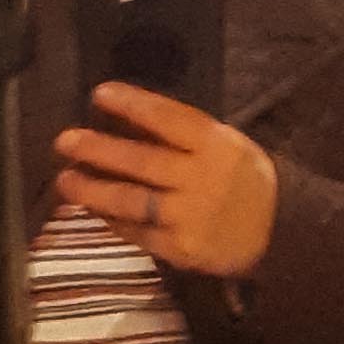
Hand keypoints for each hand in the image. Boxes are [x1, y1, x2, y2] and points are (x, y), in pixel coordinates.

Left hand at [53, 83, 279, 276]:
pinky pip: (137, 232)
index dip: (132, 104)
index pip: (169, 118)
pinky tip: (93, 210)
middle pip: (142, 162)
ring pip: (132, 202)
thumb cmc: (242, 179)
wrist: (279, 231)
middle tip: (64, 141)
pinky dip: (111, 221)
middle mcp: (201, 179)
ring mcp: (189, 216)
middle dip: (98, 150)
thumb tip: (124, 120)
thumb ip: (182, 136)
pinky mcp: (181, 248)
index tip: (98, 94)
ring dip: (93, 191)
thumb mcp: (225, 145)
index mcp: (215, 145)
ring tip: (65, 181)